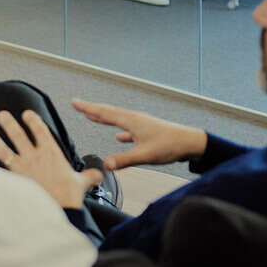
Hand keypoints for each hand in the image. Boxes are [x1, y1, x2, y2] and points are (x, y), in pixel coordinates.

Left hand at [0, 110, 101, 208]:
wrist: (59, 210)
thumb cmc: (69, 197)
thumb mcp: (81, 183)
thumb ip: (88, 176)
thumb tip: (98, 174)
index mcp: (51, 154)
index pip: (41, 131)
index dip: (33, 121)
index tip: (27, 114)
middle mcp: (35, 158)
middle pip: (19, 136)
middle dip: (9, 124)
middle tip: (1, 114)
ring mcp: (23, 169)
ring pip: (6, 151)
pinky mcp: (16, 181)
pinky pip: (3, 171)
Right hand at [72, 98, 207, 169]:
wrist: (191, 142)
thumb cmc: (170, 146)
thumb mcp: (145, 155)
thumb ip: (124, 160)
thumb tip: (106, 164)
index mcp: (132, 121)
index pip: (105, 113)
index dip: (88, 108)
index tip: (75, 102)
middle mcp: (135, 119)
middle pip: (109, 112)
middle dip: (92, 109)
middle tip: (78, 104)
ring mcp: (141, 124)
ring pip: (118, 119)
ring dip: (104, 117)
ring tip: (93, 115)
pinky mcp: (148, 131)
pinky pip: (128, 128)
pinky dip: (120, 130)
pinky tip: (120, 137)